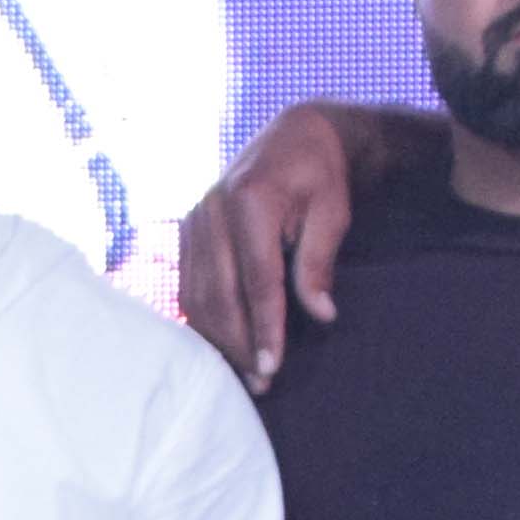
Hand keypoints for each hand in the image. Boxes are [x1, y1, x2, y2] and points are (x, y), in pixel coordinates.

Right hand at [172, 101, 367, 389]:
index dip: (264, 326)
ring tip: (242, 372)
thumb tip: (321, 315)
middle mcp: (211, 209)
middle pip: (218, 293)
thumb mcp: (332, 212)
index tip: (273, 366)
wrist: (292, 136)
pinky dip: (203, 319)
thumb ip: (319, 262)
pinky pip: (188, 284)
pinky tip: (221, 344)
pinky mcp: (186, 230)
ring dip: (217, 338)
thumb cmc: (319, 175)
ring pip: (196, 294)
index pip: (256, 279)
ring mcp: (193, 220)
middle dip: (237, 343)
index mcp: (249, 200)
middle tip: (259, 383)